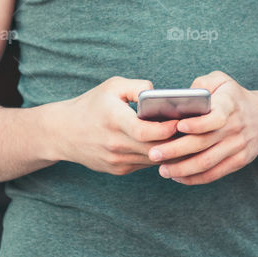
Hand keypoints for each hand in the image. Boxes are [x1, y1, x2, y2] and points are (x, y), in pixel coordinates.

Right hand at [57, 76, 182, 174]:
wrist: (63, 132)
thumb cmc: (91, 104)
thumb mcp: (113, 86)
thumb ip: (139, 87)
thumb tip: (162, 95)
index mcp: (113, 120)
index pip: (146, 132)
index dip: (167, 128)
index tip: (181, 120)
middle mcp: (115, 144)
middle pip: (154, 148)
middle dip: (175, 141)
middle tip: (194, 131)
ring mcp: (116, 161)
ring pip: (152, 159)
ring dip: (169, 151)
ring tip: (186, 138)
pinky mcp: (118, 170)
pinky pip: (144, 164)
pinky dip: (157, 155)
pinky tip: (168, 146)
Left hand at [147, 71, 257, 185]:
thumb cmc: (233, 97)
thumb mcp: (222, 80)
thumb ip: (202, 84)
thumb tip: (183, 96)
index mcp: (229, 105)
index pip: (215, 117)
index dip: (197, 124)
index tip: (177, 126)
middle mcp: (234, 128)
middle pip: (203, 144)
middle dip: (176, 150)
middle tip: (154, 153)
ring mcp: (237, 147)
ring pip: (207, 162)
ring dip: (182, 169)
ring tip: (162, 170)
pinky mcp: (238, 161)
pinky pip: (215, 173)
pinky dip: (195, 178)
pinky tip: (178, 177)